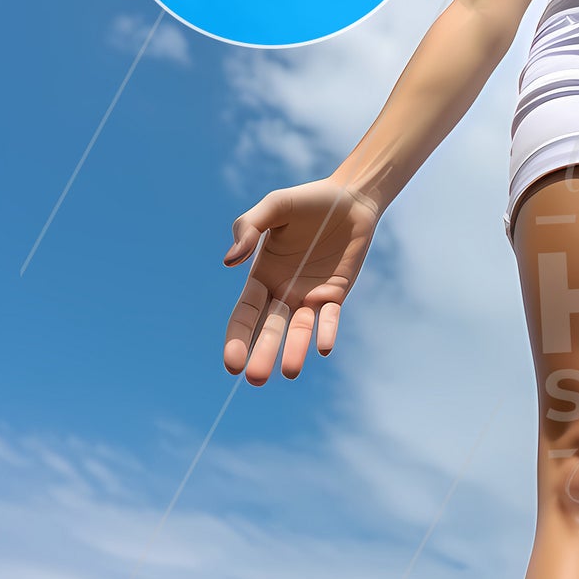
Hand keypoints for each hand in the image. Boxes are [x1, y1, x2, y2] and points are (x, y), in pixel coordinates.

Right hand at [221, 177, 382, 383]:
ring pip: (298, 330)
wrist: (350, 199)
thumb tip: (229, 261)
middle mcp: (282, 291)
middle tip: (255, 380)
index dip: (237, 337)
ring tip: (290, 371)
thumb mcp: (274, 207)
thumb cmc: (306, 202)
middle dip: (261, 354)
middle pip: (269, 328)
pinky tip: (323, 347)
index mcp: (260, 275)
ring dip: (293, 351)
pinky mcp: (335, 294)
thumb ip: (248, 228)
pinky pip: (329, 318)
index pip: (245, 313)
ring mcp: (309, 295)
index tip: (232, 363)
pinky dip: (326, 332)